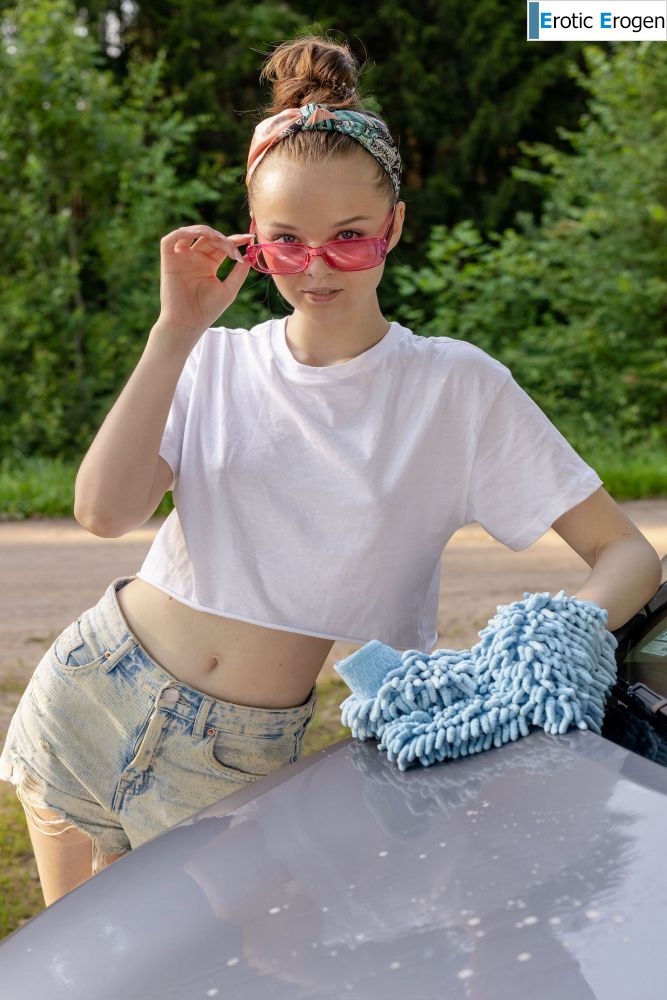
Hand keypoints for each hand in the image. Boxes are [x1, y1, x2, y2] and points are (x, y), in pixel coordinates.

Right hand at [155, 224, 253, 351]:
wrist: (188, 323)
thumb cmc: (207, 310)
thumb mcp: (229, 290)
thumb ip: (239, 272)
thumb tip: (249, 255)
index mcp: (209, 265)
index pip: (222, 245)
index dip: (235, 239)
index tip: (249, 238)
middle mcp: (195, 259)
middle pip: (209, 238)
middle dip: (223, 239)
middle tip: (234, 247)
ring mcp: (181, 258)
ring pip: (190, 233)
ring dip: (205, 231)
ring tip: (219, 240)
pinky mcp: (168, 260)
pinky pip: (170, 240)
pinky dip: (182, 233)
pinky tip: (197, 235)